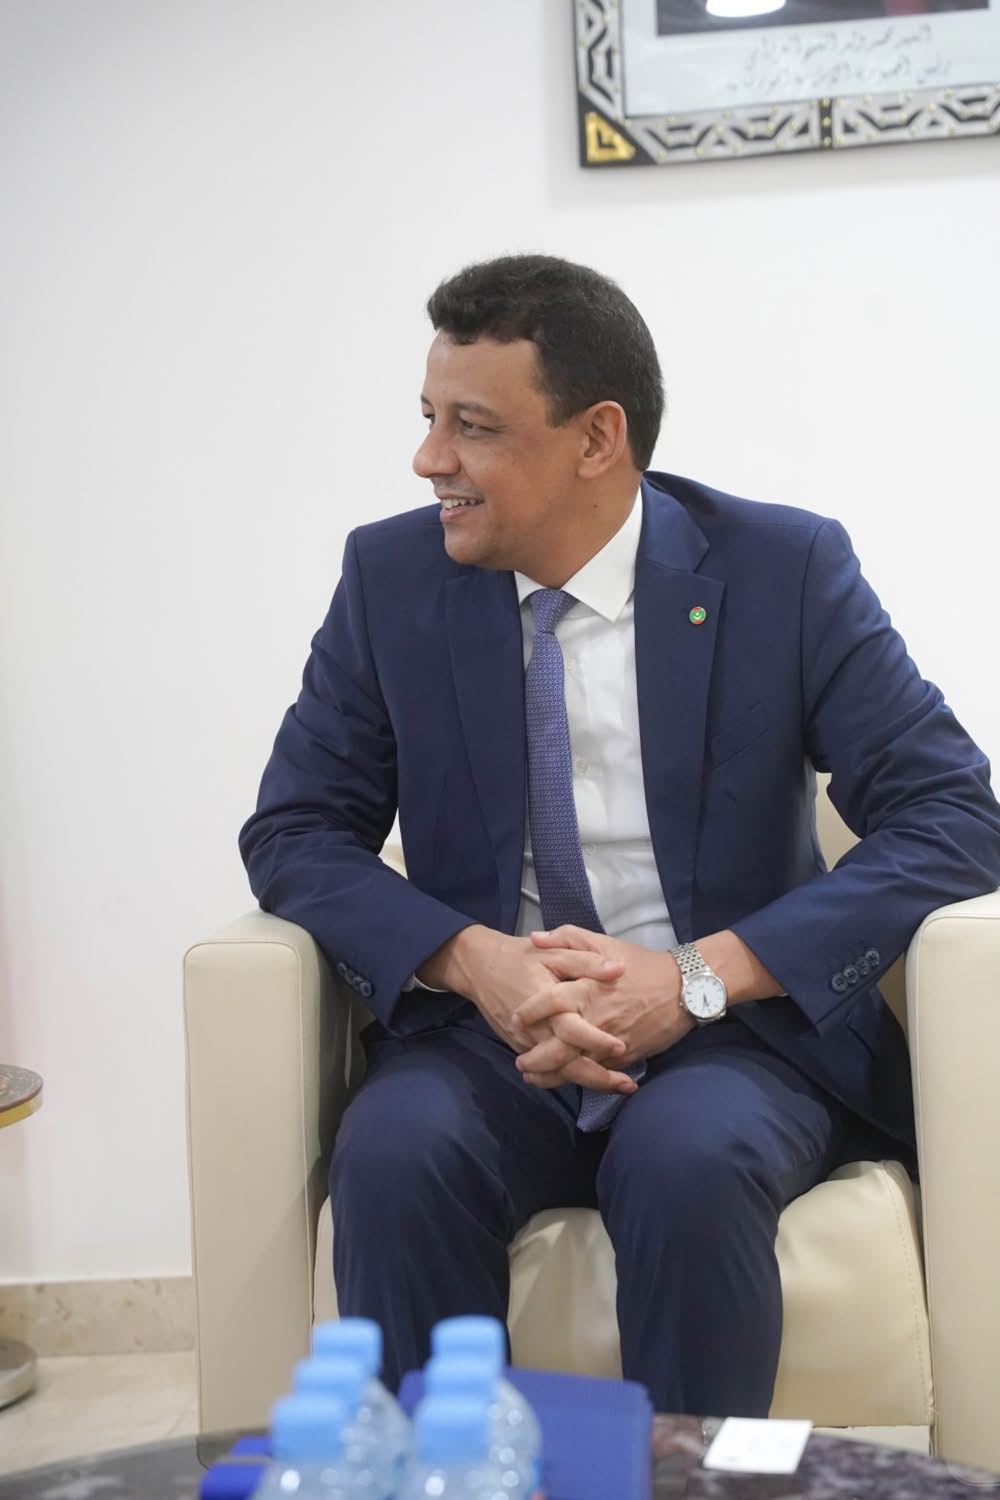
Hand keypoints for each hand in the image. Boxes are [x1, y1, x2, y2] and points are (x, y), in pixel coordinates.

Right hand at [417, 926, 638, 1093]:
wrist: (479, 968)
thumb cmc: (520, 957)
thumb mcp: (554, 951)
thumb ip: (586, 961)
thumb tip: (619, 970)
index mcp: (546, 1004)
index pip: (571, 1031)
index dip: (595, 1041)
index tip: (620, 1047)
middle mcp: (536, 1030)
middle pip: (566, 1064)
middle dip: (598, 1078)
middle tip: (628, 1085)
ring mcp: (526, 1043)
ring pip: (557, 1072)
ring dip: (586, 1082)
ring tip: (617, 1087)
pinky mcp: (520, 1047)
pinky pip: (546, 1069)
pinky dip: (567, 1077)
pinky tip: (590, 1080)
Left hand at [513, 927, 693, 1087]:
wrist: (685, 989)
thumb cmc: (641, 965)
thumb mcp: (605, 943)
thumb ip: (568, 938)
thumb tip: (535, 938)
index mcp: (588, 989)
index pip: (549, 1002)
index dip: (528, 1012)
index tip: (513, 1017)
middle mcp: (596, 1019)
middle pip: (557, 1047)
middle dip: (534, 1059)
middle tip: (519, 1062)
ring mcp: (611, 1042)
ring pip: (574, 1067)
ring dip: (550, 1076)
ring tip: (533, 1077)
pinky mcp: (625, 1057)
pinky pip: (597, 1073)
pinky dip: (578, 1079)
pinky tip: (563, 1079)